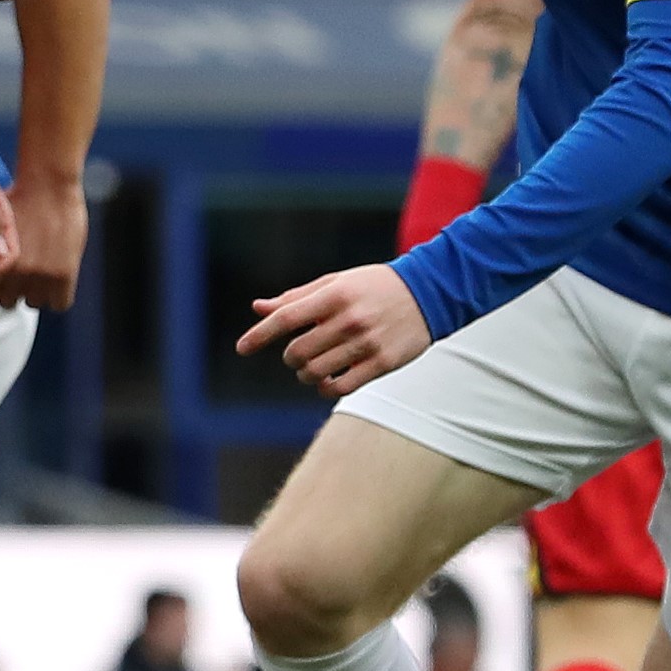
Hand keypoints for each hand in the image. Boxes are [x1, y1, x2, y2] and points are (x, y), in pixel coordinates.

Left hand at [0, 169, 87, 309]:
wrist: (48, 182)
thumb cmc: (17, 197)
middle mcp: (9, 272)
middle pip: (6, 303)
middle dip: (11, 289)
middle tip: (19, 269)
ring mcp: (36, 275)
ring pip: (32, 303)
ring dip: (35, 290)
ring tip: (39, 266)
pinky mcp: (62, 275)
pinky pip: (59, 303)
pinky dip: (59, 293)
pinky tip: (56, 274)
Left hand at [241, 263, 430, 397]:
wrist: (429, 293)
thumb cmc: (373, 287)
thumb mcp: (336, 283)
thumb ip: (297, 298)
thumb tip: (258, 308)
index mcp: (334, 295)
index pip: (286, 317)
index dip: (259, 335)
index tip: (242, 348)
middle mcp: (349, 319)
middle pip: (298, 352)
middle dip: (291, 357)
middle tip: (299, 353)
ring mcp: (366, 343)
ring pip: (315, 372)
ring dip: (306, 373)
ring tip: (314, 365)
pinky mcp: (382, 363)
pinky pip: (340, 387)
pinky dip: (325, 387)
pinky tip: (328, 379)